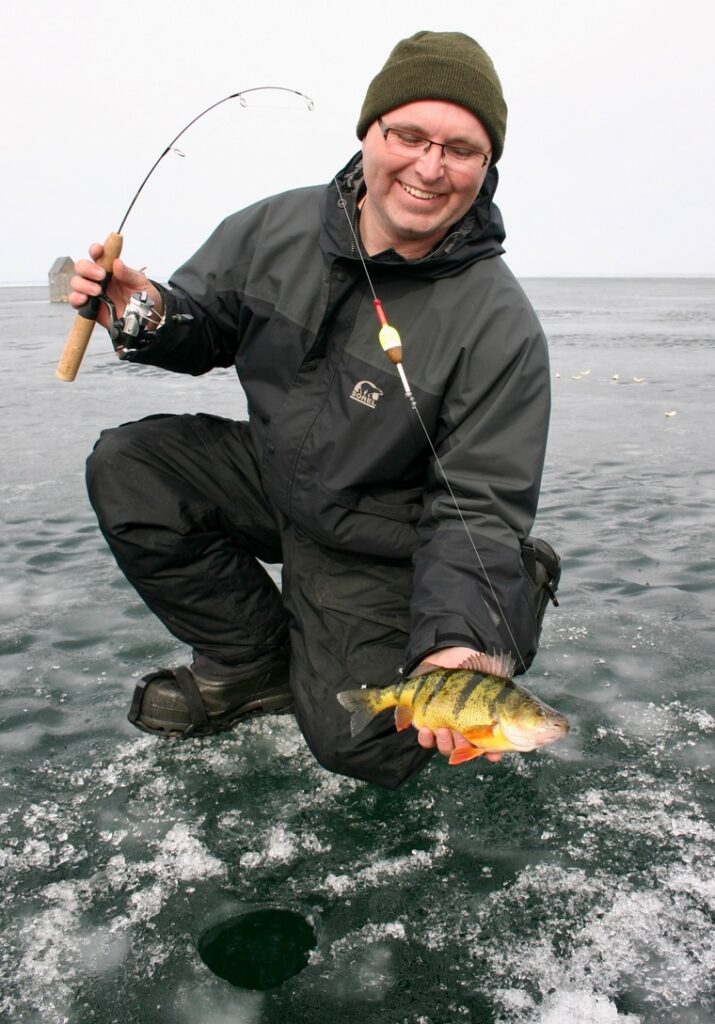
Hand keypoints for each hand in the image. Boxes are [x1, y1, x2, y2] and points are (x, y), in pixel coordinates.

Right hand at [69, 243, 162, 330]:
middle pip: (82, 267)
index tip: (98, 251)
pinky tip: (84, 299)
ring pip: (77, 282)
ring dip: (84, 284)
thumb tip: (117, 263)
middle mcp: (98, 279)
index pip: (97, 255)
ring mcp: (92, 292)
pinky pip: (76, 301)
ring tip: (97, 291)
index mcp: (110, 269)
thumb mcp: (141, 283)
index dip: (95, 250)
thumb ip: (129, 274)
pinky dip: (76, 299)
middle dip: (88, 268)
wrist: (146, 319)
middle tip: (101, 276)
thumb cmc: (143, 297)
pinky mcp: (90, 307)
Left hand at [413, 645, 503, 762]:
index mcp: (486, 722)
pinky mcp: (429, 725)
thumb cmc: (469, 667)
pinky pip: (427, 741)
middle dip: (464, 745)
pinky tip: (426, 729)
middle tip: (461, 733)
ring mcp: (448, 729)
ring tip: (443, 729)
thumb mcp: (488, 668)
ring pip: (447, 748)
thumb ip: (498, 674)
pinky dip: (426, 738)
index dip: (493, 753)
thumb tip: (503, 671)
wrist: (442, 659)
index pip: (493, 745)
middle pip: (468, 750)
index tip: (492, 753)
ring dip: (445, 743)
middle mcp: (468, 730)